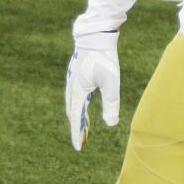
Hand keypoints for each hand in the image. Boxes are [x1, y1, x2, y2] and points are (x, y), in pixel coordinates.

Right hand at [64, 31, 119, 151]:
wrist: (96, 36)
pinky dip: (79, 105)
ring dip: (78, 116)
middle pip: (72, 113)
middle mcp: (72, 87)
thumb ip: (111, 103)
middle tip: (82, 141)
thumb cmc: (105, 58)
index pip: (76, 118)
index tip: (78, 148)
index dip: (77, 133)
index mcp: (77, 91)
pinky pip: (76, 95)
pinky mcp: (77, 74)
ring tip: (84, 128)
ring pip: (73, 104)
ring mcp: (73, 80)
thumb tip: (111, 124)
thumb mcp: (111, 82)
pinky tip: (85, 107)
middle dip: (77, 127)